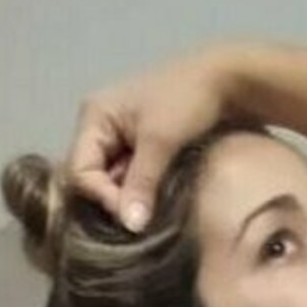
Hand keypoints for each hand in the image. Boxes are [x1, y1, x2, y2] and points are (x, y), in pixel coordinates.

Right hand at [64, 44, 239, 232]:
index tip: (131, 216)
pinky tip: (154, 205)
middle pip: (90, 179)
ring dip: (127, 200)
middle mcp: (98, 127)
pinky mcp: (137, 149)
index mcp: (94, 117)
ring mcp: (118, 138)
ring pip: (110, 182)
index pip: (79, 170)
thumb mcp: (161, 140)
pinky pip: (128, 179)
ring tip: (148, 215)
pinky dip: (139, 194)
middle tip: (138, 221)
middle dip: (112, 201)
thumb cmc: (189, 98)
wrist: (226, 80)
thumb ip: (141, 183)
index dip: (101, 197)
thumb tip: (129, 225)